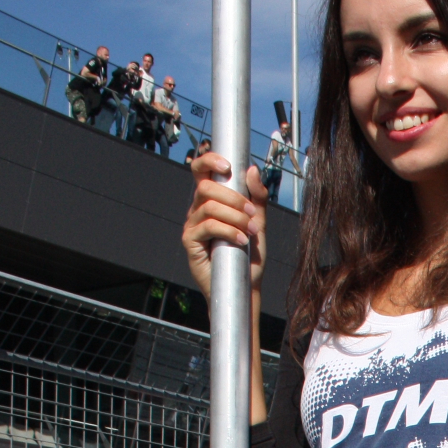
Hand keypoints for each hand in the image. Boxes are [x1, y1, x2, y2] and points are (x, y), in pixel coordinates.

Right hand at [181, 150, 267, 302]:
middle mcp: (197, 209)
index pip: (201, 170)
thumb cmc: (249, 256)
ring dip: (235, 217)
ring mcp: (192, 225)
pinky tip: (241, 241)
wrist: (245, 286)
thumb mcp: (257, 223)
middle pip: (206, 187)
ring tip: (250, 232)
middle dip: (234, 198)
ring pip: (209, 207)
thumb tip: (252, 169)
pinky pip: (208, 226)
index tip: (228, 166)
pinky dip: (228, 231)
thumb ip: (257, 198)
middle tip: (251, 215)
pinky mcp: (190, 241)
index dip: (209, 160)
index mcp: (210, 200)